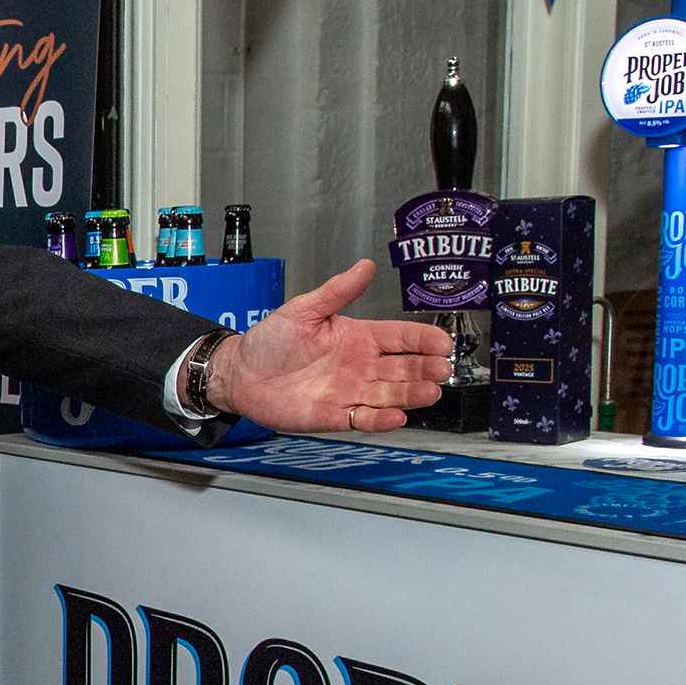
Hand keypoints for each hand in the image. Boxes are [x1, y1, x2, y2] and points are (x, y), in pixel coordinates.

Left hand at [207, 261, 454, 434]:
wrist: (242, 372)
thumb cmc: (272, 340)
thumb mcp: (305, 309)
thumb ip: (338, 292)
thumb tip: (366, 265)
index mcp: (359, 337)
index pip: (401, 337)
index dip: (423, 340)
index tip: (443, 342)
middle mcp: (361, 366)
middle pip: (403, 368)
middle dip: (425, 369)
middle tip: (443, 369)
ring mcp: (351, 392)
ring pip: (390, 394)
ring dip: (411, 395)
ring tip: (430, 392)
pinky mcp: (336, 415)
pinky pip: (364, 418)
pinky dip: (381, 419)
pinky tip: (397, 416)